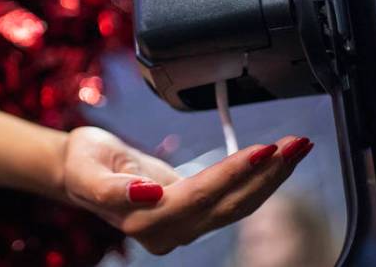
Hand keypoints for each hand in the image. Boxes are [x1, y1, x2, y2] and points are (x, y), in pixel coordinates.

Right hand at [61, 126, 311, 254]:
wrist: (78, 170)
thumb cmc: (82, 163)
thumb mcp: (86, 168)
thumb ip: (113, 188)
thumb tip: (149, 194)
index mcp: (145, 220)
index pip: (201, 196)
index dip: (234, 173)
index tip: (264, 150)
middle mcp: (169, 231)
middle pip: (229, 205)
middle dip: (267, 174)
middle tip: (297, 143)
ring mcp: (183, 226)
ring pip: (238, 206)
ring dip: (271, 177)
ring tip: (297, 147)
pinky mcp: (192, 214)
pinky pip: (232, 201)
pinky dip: (258, 180)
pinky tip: (275, 162)